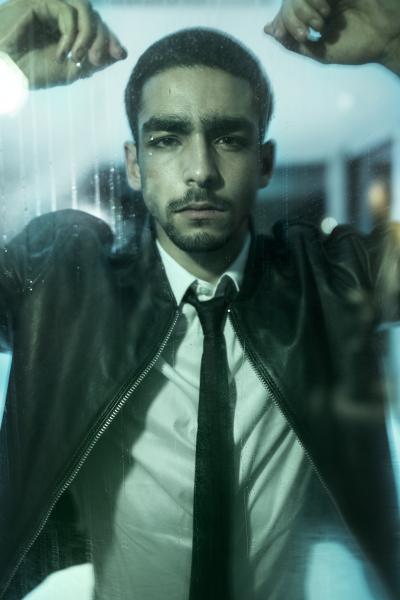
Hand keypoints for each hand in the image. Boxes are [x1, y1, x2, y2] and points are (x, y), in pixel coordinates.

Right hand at [0, 0, 126, 88]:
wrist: (6, 72)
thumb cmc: (32, 72)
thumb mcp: (71, 70)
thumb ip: (94, 60)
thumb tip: (120, 52)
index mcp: (68, 29)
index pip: (97, 26)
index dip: (111, 38)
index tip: (120, 54)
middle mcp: (60, 15)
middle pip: (94, 16)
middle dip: (103, 38)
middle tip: (97, 60)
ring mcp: (49, 6)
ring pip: (84, 8)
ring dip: (89, 34)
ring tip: (79, 57)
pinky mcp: (38, 2)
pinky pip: (66, 11)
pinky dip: (70, 33)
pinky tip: (62, 53)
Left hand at [264, 0, 399, 74]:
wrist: (383, 40)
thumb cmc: (355, 49)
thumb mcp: (320, 53)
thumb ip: (293, 43)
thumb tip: (268, 31)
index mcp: (313, 19)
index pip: (287, 14)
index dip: (283, 23)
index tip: (295, 36)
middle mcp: (320, 3)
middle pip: (290, 2)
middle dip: (293, 18)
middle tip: (308, 33)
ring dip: (305, 8)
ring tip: (321, 24)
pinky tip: (327, 11)